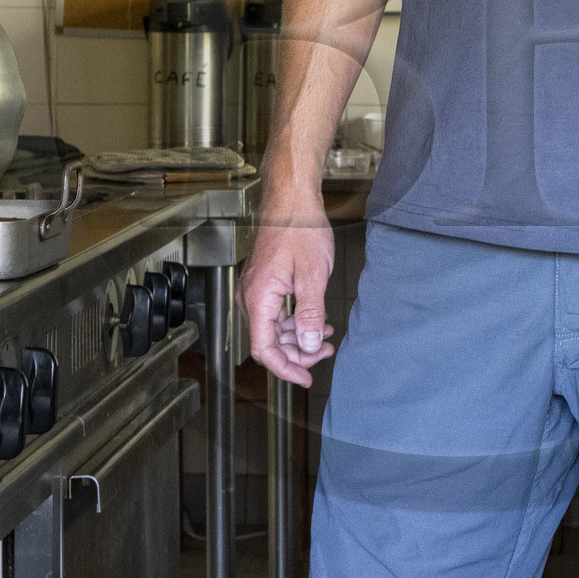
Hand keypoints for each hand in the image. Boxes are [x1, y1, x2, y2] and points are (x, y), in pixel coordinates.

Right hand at [238, 193, 336, 385]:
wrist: (292, 200)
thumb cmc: (299, 229)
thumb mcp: (313, 275)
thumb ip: (309, 314)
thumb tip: (310, 344)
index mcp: (258, 298)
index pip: (264, 349)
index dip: (286, 368)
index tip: (306, 378)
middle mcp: (251, 297)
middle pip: (268, 342)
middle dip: (297, 353)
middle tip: (325, 353)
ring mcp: (256, 290)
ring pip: (273, 330)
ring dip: (298, 338)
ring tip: (327, 337)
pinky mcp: (264, 284)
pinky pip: (275, 313)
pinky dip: (295, 321)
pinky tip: (317, 320)